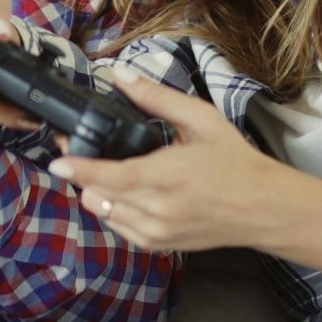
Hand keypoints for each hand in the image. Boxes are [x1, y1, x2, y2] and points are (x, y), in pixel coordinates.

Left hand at [48, 71, 299, 253]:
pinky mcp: (159, 245)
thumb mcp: (201, 120)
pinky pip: (118, 228)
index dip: (81, 168)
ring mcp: (158, 232)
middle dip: (82, 172)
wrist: (263, 208)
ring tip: (102, 169)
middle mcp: (159, 210)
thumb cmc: (235, 162)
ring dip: (95, 191)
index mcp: (169, 177)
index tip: (58, 160)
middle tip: (77, 149)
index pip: (113, 176)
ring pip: (104, 213)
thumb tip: (122, 77)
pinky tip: (122, 191)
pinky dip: (111, 209)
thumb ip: (158, 99)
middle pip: (99, 195)